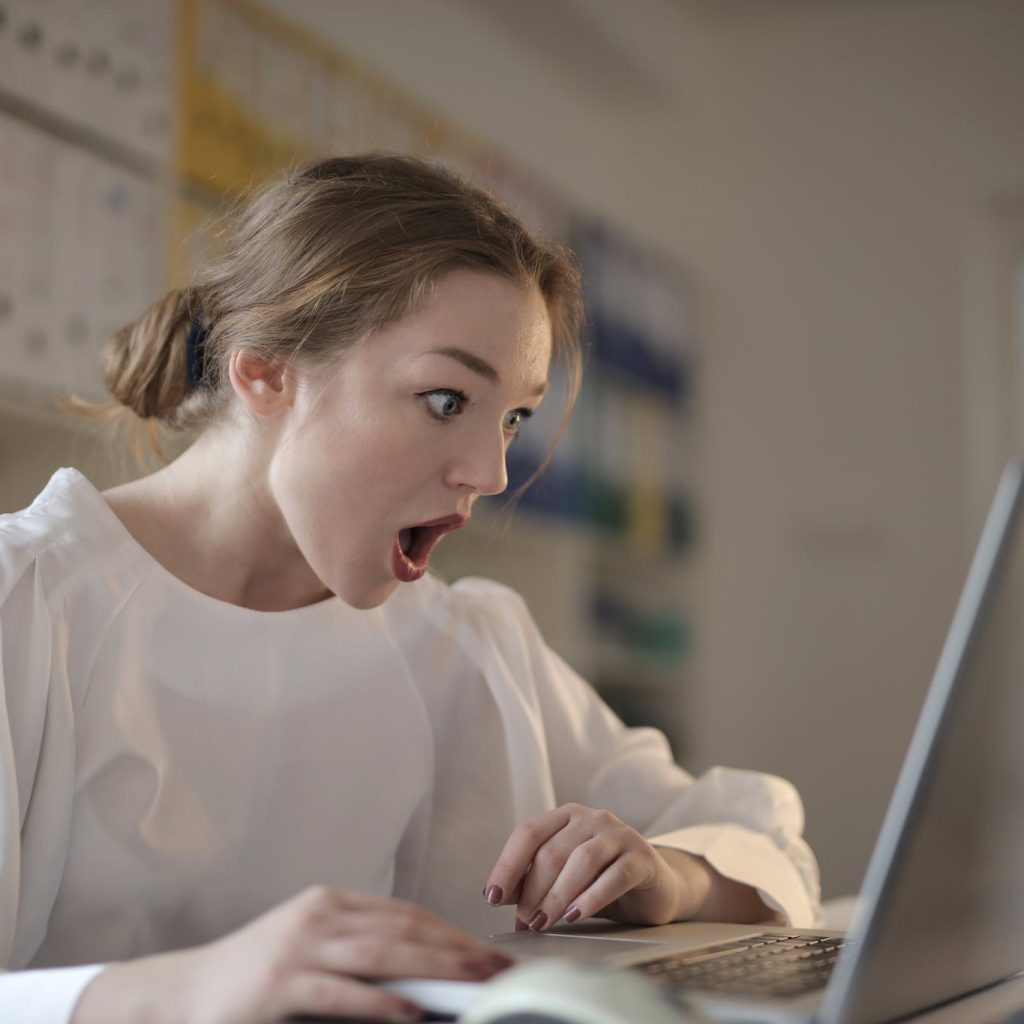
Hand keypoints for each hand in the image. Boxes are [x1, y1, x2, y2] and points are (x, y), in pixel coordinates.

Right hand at [72, 886, 512, 1023]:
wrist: (178, 996)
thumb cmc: (248, 979)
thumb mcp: (308, 953)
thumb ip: (355, 956)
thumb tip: (415, 976)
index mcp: (329, 903)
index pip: (404, 913)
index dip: (448, 931)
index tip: (483, 950)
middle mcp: (319, 915)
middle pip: (403, 928)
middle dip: (456, 947)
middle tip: (497, 967)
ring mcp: (299, 947)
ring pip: (384, 953)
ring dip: (436, 968)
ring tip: (474, 983)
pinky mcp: (280, 984)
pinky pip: (344, 992)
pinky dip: (384, 1001)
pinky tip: (413, 1012)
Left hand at [482, 804, 778, 931]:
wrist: (656, 887)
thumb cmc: (600, 881)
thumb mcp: (564, 878)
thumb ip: (534, 880)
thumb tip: (497, 894)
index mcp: (566, 816)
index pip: (529, 832)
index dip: (507, 864)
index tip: (492, 896)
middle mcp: (592, 818)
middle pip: (552, 851)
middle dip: (533, 891)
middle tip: (524, 922)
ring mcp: (619, 835)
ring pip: (580, 861)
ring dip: (556, 896)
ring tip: (544, 924)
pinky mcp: (642, 858)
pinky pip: (613, 876)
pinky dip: (590, 898)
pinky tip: (574, 916)